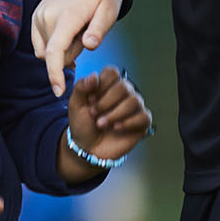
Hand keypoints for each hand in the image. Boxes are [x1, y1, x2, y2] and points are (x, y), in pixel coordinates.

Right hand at [31, 0, 122, 95]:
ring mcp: (39, 16)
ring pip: (48, 51)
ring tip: (78, 29)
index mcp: (67, 16)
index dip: (55, 74)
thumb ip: (98, 30)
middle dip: (71, 53)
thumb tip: (88, 46)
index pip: (55, 51)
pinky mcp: (35, 16)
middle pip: (56, 55)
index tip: (58, 91)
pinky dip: (53, 45)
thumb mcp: (109, 11)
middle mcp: (47, 16)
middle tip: (87, 34)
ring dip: (63, 48)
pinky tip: (67, 33)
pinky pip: (41, 44)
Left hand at [62, 67, 152, 182]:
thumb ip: (81, 87)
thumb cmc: (82, 124)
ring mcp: (134, 107)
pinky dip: (128, 122)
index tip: (90, 99)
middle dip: (106, 102)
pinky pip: (143, 116)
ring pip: (134, 101)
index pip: (112, 72)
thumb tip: (94, 76)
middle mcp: (124, 93)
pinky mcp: (141, 122)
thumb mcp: (75, 104)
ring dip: (114, 114)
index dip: (101, 85)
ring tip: (101, 124)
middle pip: (124, 86)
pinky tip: (116, 128)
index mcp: (108, 85)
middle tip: (94, 113)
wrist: (87, 148)